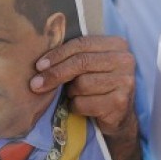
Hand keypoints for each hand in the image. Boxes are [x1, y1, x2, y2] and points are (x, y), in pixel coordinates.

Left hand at [30, 35, 140, 159]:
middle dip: (54, 74)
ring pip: (81, 84)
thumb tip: (39, 63)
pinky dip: (77, 107)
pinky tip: (84, 107)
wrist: (119, 115)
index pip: (80, 44)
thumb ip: (71, 56)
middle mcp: (125, 60)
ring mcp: (125, 81)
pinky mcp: (120, 102)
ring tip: (76, 95)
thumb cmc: (97, 84)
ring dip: (71, 93)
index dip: (57, 54)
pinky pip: (85, 103)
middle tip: (35, 84)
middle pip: (80, 63)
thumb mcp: (88, 65)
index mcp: (116, 44)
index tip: (38, 66)